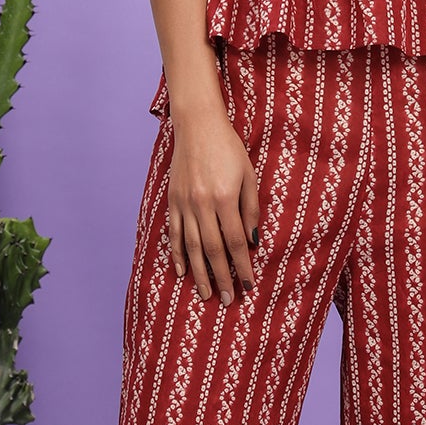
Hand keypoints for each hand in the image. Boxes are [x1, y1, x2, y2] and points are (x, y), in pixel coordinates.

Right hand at [165, 100, 259, 303]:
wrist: (197, 125)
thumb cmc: (228, 148)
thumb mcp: (248, 175)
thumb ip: (251, 208)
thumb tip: (253, 242)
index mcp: (225, 198)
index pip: (236, 242)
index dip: (242, 266)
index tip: (248, 285)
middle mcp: (202, 204)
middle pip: (212, 250)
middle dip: (221, 277)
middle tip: (226, 299)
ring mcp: (184, 203)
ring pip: (191, 247)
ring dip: (199, 273)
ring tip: (206, 294)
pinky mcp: (172, 200)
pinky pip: (173, 233)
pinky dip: (176, 254)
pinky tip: (182, 271)